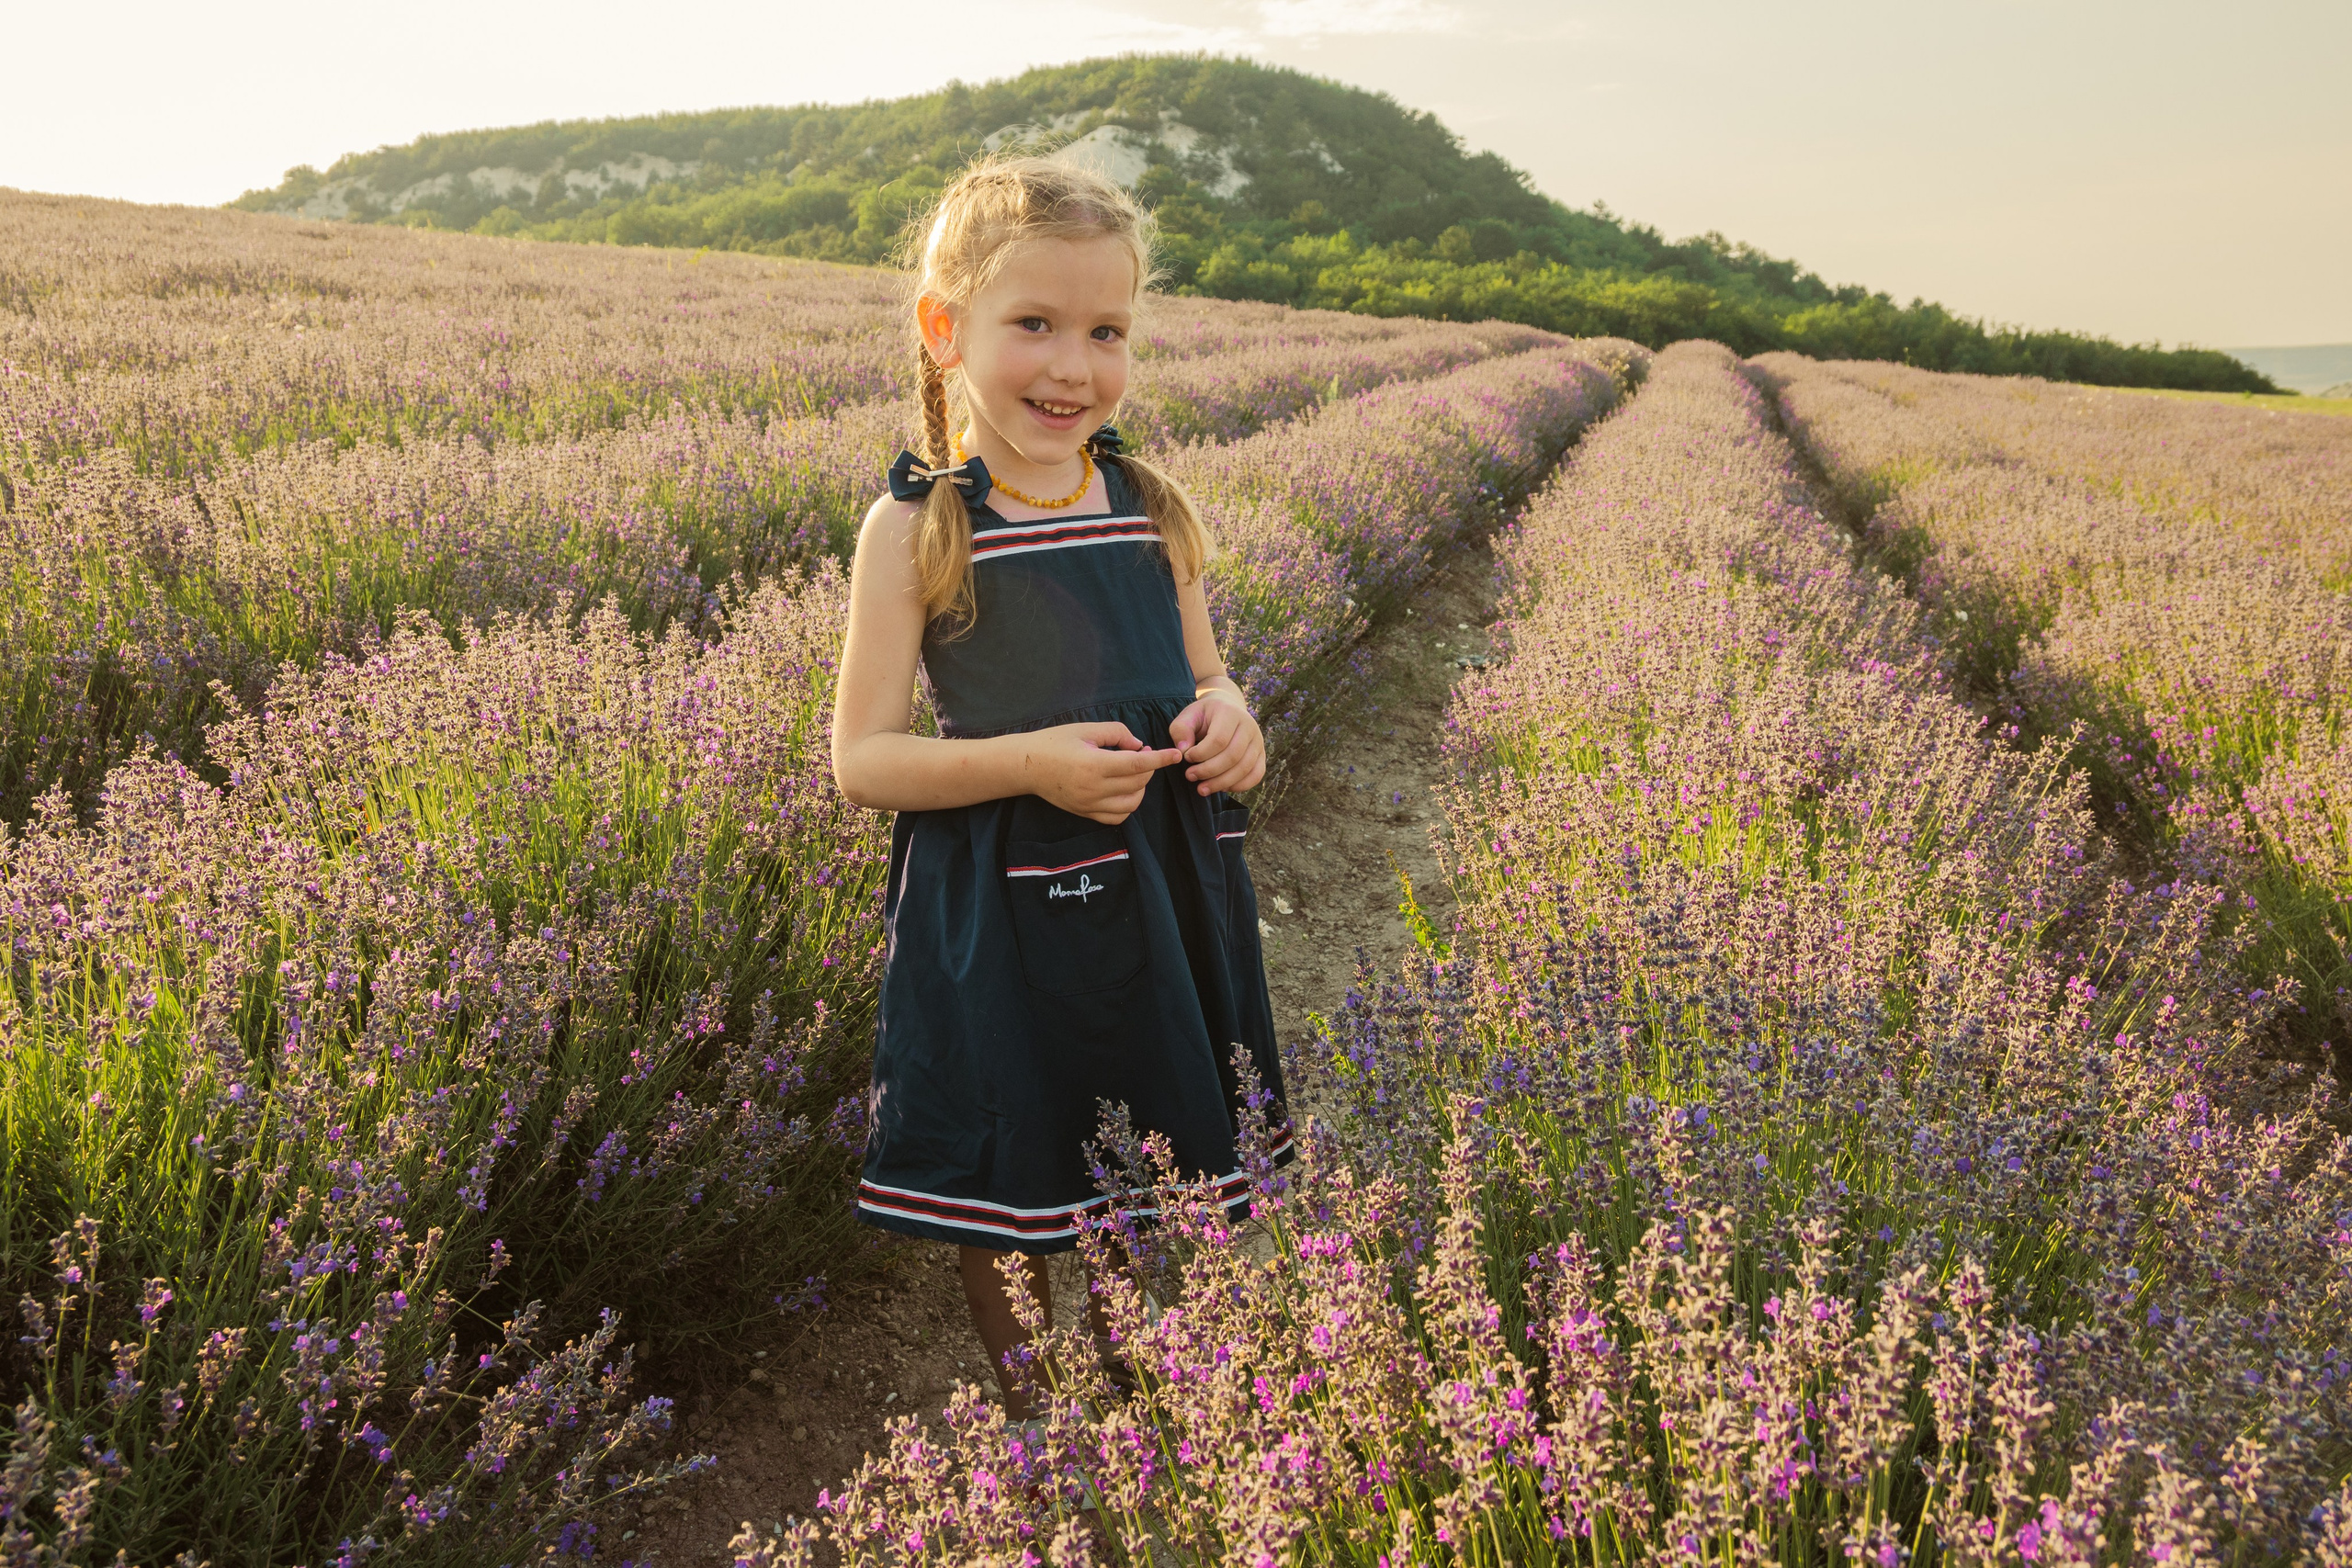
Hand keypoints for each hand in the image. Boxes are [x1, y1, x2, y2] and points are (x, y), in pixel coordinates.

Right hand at [1023, 722, 1181, 824]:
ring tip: (1132, 771)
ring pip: (1132, 803)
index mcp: (1094, 764)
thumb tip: (1139, 746)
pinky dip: (1128, 804)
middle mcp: (1094, 789)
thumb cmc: (1055, 742)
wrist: (1026, 766)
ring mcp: (1090, 805)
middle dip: (1148, 767)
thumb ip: (1117, 733)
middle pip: (1138, 783)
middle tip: (1140, 752)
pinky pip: (1118, 817)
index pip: (1138, 765)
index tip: (1176, 755)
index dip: (1160, 759)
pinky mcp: (1086, 813)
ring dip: (1141, 787)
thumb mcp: (1086, 729)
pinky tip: (1124, 789)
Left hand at [1167, 686, 1264, 796]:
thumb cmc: (1204, 716)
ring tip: (1201, 789)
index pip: (1219, 739)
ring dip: (1221, 783)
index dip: (1201, 754)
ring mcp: (1258, 741)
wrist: (1227, 709)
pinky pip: (1256, 775)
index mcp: (1230, 713)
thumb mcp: (1188, 716)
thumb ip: (1181, 730)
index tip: (1186, 758)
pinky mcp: (1261, 754)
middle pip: (1233, 756)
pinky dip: (1239, 786)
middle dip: (1209, 771)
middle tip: (1190, 776)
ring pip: (1244, 768)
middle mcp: (1249, 726)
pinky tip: (1221, 788)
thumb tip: (1183, 751)